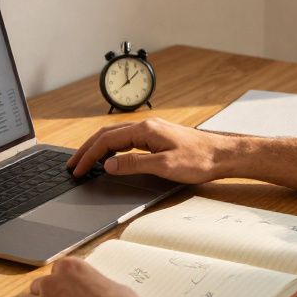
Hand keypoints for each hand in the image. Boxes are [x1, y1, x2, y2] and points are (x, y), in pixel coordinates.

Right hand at [67, 118, 232, 181]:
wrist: (223, 155)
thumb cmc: (200, 160)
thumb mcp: (165, 166)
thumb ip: (134, 164)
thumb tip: (109, 165)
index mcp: (144, 130)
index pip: (106, 140)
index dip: (88, 155)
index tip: (77, 169)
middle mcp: (145, 126)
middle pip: (106, 135)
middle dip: (87, 150)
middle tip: (73, 165)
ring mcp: (151, 131)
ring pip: (115, 136)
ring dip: (98, 148)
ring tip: (85, 162)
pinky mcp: (157, 137)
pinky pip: (126, 140)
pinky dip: (111, 148)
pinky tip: (109, 158)